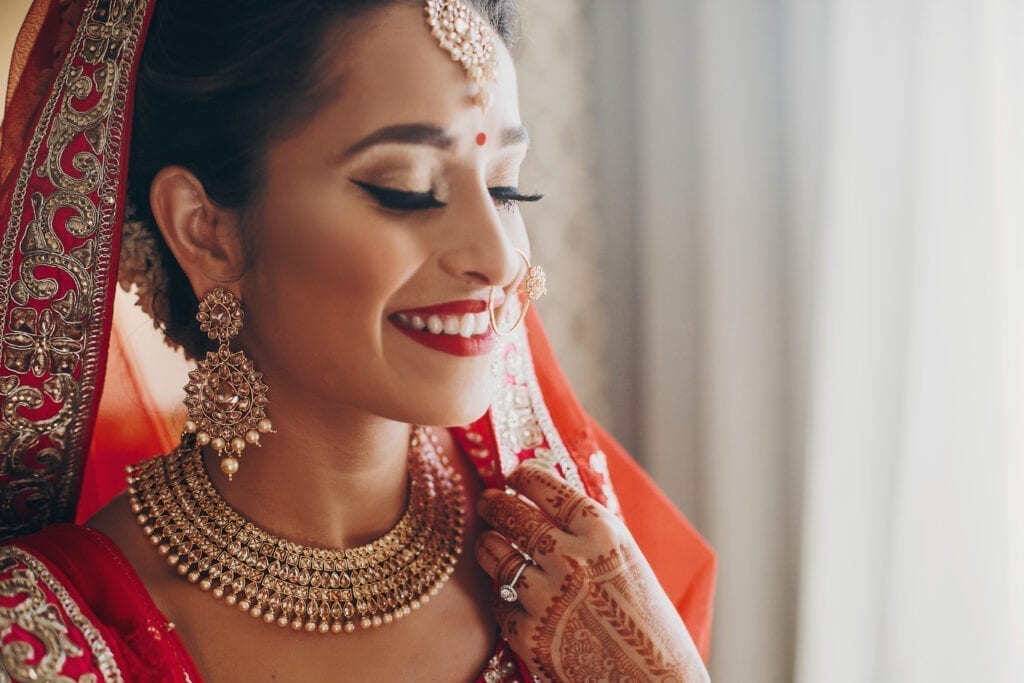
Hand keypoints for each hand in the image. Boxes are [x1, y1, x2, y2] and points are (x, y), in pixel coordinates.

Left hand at [475, 461, 708, 682]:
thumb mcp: (625, 561)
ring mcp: (548, 598)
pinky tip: (511, 597)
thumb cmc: (645, 621)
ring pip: (496, 557)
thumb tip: (544, 501)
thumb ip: (588, 534)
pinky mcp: (531, 636)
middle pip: (513, 516)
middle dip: (494, 505)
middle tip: (487, 502)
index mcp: (603, 534)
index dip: (524, 478)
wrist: (653, 682)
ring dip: (488, 546)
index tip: (514, 475)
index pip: (548, 488)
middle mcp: (572, 560)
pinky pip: (501, 605)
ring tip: (488, 542)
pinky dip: (504, 600)